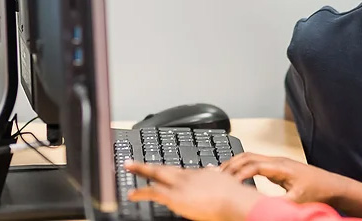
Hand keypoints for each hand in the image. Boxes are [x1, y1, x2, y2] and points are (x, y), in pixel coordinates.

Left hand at [125, 161, 262, 220]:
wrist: (233, 199)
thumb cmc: (232, 194)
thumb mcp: (222, 179)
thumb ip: (213, 175)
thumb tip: (211, 170)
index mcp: (197, 173)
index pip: (176, 172)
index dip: (164, 171)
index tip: (156, 170)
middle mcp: (186, 176)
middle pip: (162, 168)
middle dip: (145, 165)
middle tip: (130, 162)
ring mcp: (180, 185)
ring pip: (156, 175)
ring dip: (140, 171)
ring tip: (128, 169)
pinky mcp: (176, 197)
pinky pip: (155, 192)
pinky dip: (141, 191)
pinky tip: (132, 194)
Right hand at [221, 153, 361, 214]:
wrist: (333, 186)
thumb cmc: (317, 191)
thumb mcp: (296, 201)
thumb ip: (278, 204)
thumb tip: (260, 207)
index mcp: (280, 166)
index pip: (253, 164)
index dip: (238, 172)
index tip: (226, 182)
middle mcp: (277, 161)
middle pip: (249, 156)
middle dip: (232, 164)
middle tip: (217, 176)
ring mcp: (278, 163)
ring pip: (252, 157)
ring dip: (237, 164)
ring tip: (222, 175)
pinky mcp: (279, 168)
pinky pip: (257, 163)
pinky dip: (244, 167)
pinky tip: (239, 177)